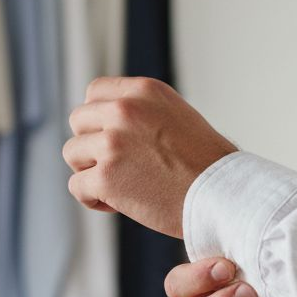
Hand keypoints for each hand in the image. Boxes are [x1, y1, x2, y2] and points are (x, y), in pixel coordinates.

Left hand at [63, 77, 236, 237]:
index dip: (98, 119)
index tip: (112, 139)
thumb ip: (141, 112)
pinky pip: (77, 186)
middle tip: (116, 167)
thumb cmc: (206, 165)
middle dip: (91, 145)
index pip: (94, 92)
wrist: (224, 195)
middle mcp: (124, 110)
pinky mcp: (105, 177)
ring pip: (72, 153)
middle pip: (78, 121)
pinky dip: (91, 199)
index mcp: (143, 91)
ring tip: (118, 186)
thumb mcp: (175, 116)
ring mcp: (112, 143)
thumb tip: (104, 122)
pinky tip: (116, 205)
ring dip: (89, 171)